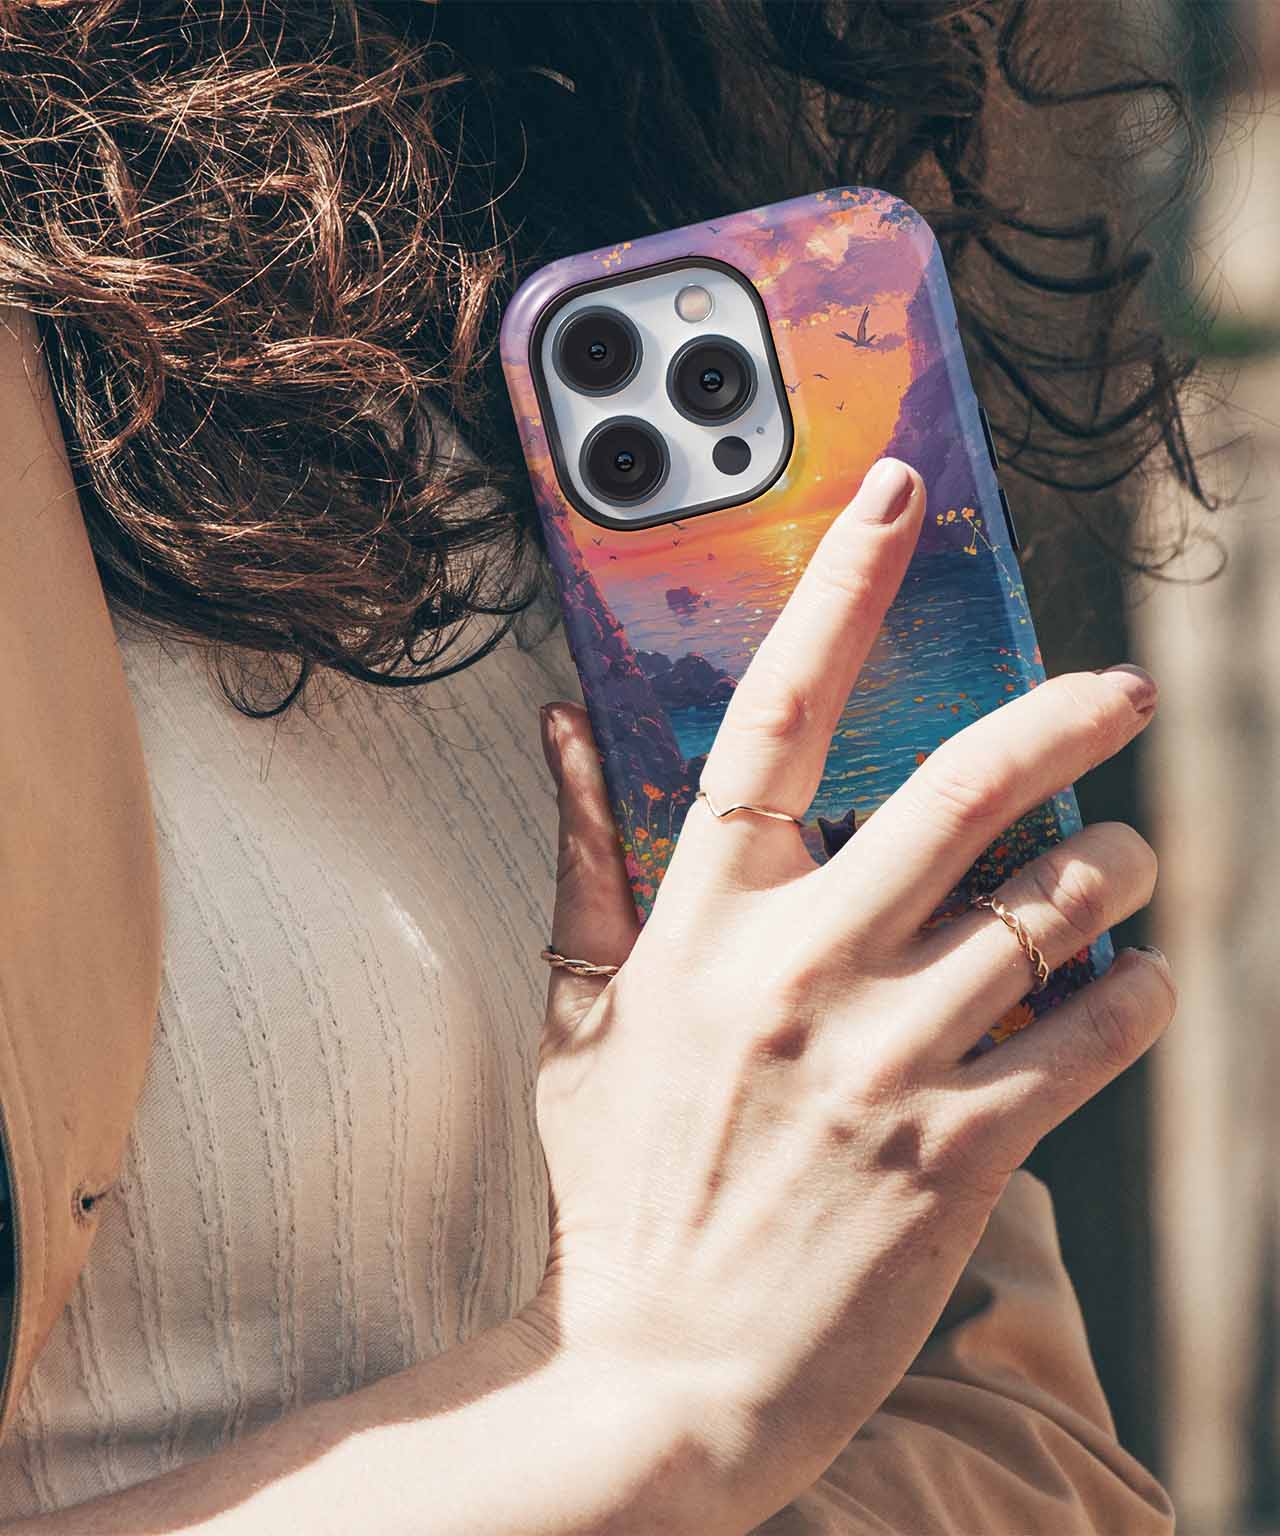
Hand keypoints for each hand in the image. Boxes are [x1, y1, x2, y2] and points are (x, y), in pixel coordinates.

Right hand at [532, 458, 1173, 1529]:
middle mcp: (799, 972)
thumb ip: (582, 861)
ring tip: (1127, 865)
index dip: (838, 593)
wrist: (655, 1379)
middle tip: (1122, 691)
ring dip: (1116, 872)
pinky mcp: (957, 1153)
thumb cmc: (618, 1189)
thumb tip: (560, 726)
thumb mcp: (577, 1019)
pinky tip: (1131, 985)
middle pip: (961, 794)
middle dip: (1063, 719)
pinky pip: (1089, 1037)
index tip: (896, 500)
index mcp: (701, 926)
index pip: (773, 718)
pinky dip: (1135, 996)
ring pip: (1050, 911)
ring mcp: (883, 1061)